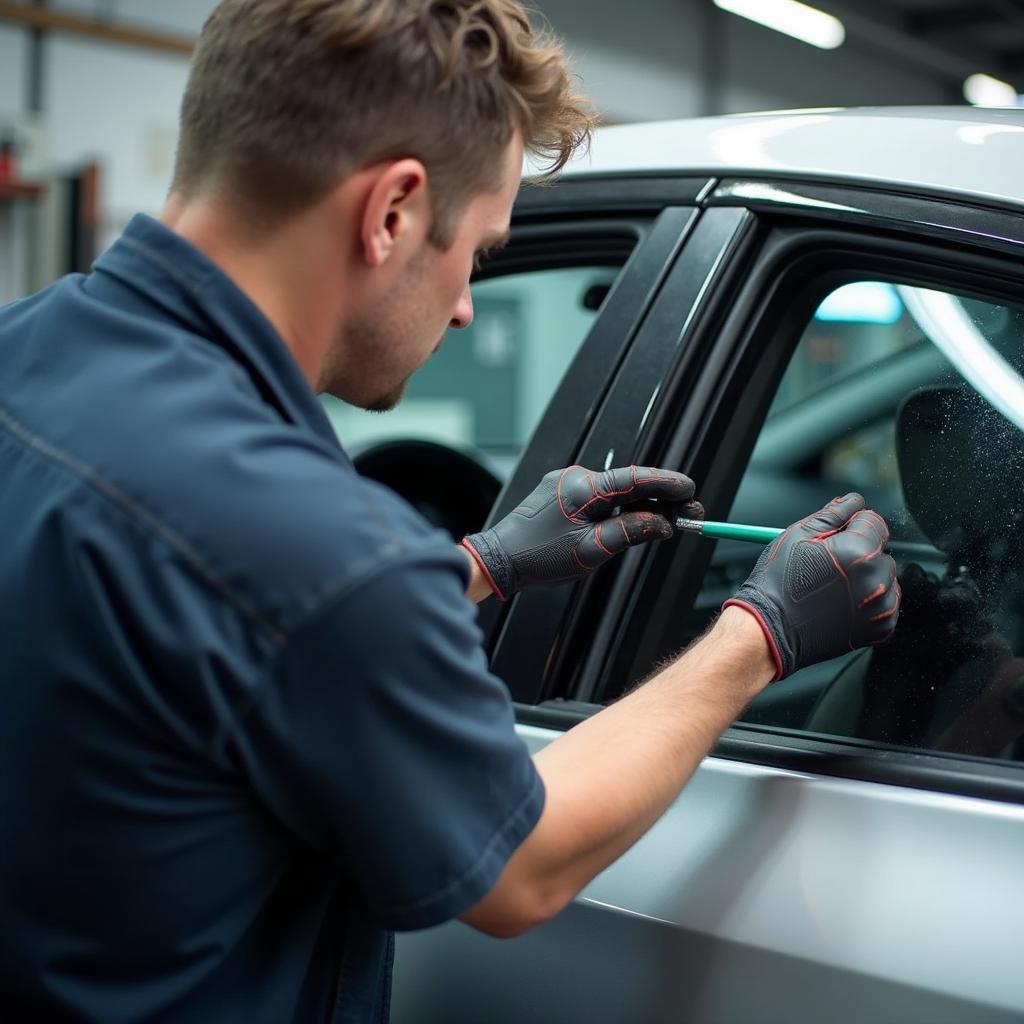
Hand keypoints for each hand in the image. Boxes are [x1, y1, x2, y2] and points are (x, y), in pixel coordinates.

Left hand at [461, 465, 699, 599]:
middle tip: (689, 512)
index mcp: (583, 488)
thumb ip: (629, 532)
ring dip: (641, 504)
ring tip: (669, 520)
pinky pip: (599, 497)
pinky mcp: (561, 494)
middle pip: (628, 484)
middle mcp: (575, 478)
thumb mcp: (591, 550)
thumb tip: (662, 524)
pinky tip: (635, 519)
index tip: (690, 490)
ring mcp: (566, 484)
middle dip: (660, 498)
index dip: (666, 483)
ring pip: (615, 492)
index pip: (635, 479)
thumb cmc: (539, 556)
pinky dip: (619, 507)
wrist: (499, 558)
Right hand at [724, 493, 899, 679]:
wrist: (770, 630)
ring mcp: (881, 607)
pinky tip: (841, 602)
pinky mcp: (880, 628)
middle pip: (881, 550)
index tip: (835, 536)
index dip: (852, 524)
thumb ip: (832, 513)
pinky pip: (885, 603)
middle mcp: (876, 580)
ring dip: (866, 577)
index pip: (874, 521)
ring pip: (885, 578)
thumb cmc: (778, 584)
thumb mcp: (798, 535)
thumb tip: (852, 501)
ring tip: (833, 587)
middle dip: (860, 552)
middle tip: (828, 565)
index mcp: (859, 552)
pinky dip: (868, 601)